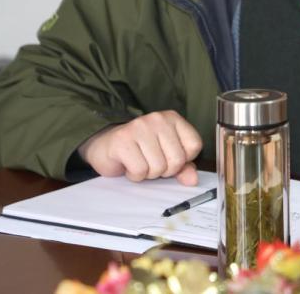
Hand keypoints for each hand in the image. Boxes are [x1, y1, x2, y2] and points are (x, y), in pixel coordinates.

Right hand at [77, 110, 201, 185]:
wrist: (106, 146)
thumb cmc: (140, 151)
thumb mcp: (166, 156)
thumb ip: (183, 167)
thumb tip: (193, 180)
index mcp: (173, 118)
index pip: (194, 145)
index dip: (183, 160)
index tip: (168, 157)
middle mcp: (157, 119)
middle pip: (177, 160)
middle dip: (164, 170)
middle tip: (151, 163)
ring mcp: (139, 127)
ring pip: (158, 167)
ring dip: (148, 173)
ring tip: (139, 162)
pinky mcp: (122, 140)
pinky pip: (139, 170)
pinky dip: (135, 175)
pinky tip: (128, 165)